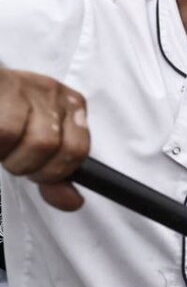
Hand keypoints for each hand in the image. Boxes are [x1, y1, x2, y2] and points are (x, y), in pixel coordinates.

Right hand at [0, 69, 89, 209]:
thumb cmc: (7, 117)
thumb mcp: (36, 147)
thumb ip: (55, 177)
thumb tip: (73, 203)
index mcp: (72, 106)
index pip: (78, 150)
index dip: (53, 170)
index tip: (35, 170)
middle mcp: (53, 92)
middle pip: (48, 145)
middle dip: (25, 164)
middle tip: (11, 156)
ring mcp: (24, 85)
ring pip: (24, 138)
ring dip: (6, 155)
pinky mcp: (1, 84)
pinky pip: (4, 131)